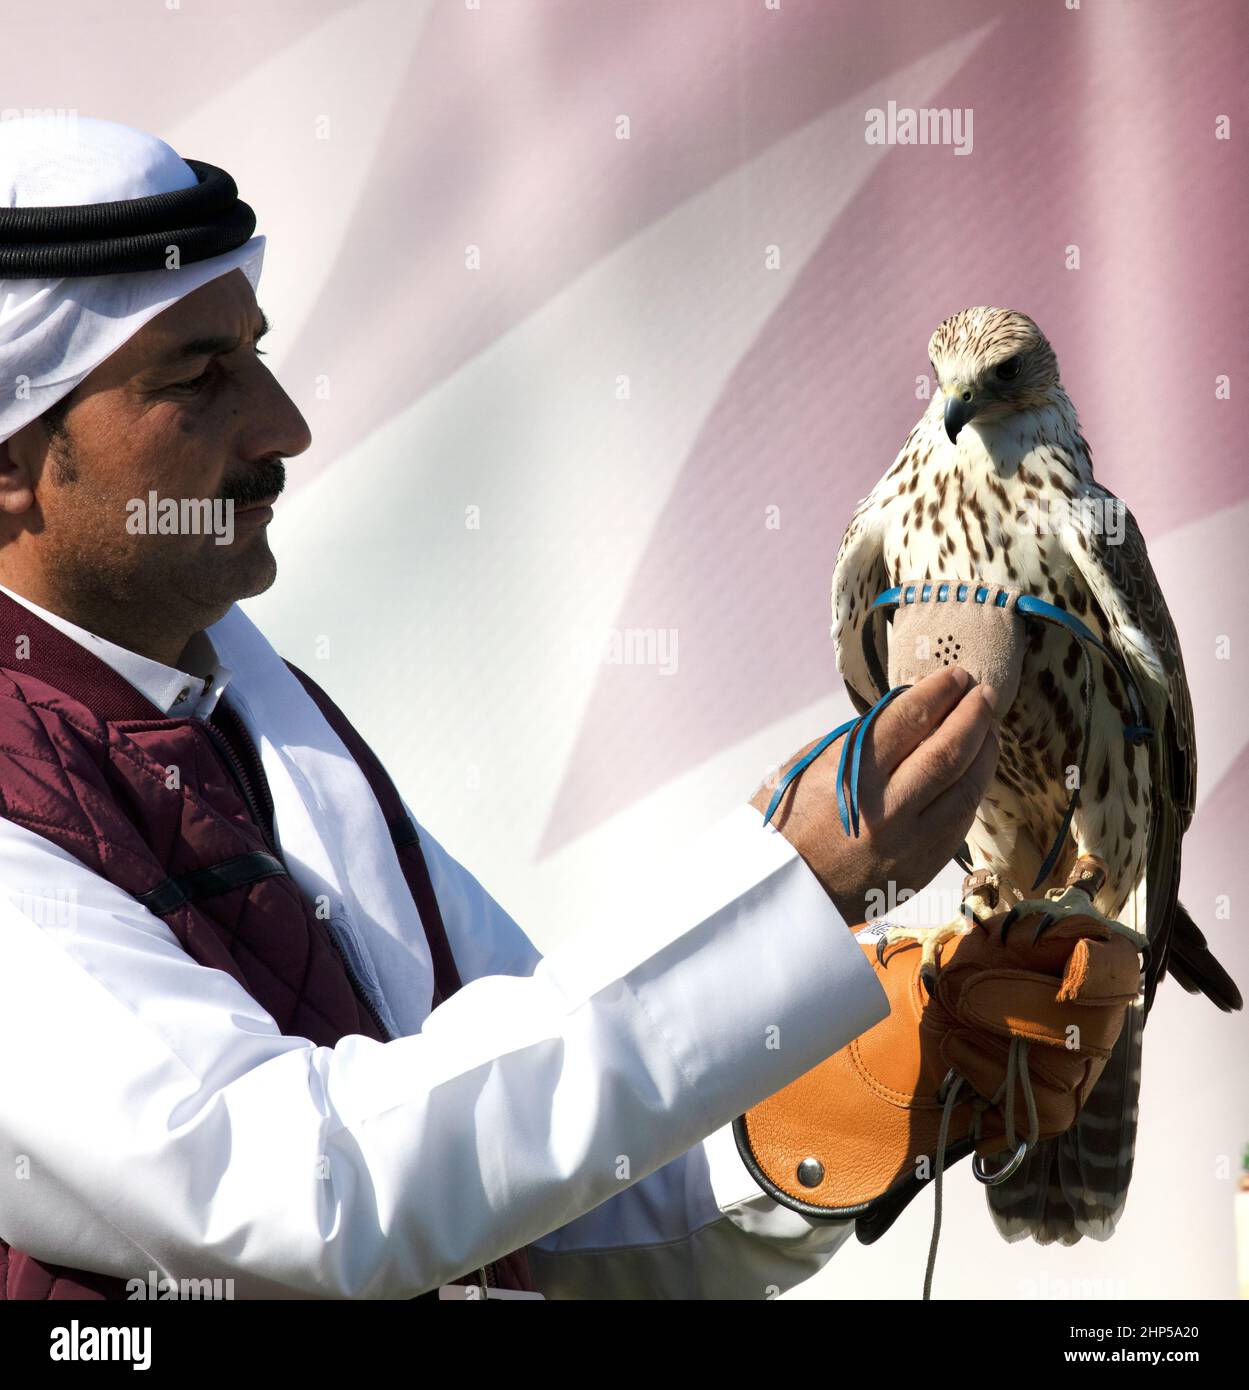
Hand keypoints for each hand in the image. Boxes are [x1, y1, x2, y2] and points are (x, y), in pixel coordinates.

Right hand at [749, 667, 1000, 925]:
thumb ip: (862, 738)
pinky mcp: (922, 868)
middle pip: (949, 751)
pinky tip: (974, 771)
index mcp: (851, 775)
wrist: (778, 890)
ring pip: (967, 788)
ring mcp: (910, 844)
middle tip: (984, 692)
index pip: (910, 720)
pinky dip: (972, 789)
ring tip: (988, 727)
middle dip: (973, 714)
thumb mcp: (811, 764)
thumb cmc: (787, 819)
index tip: (956, 675)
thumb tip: (912, 709)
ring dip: (985, 751)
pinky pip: (961, 822)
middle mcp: (887, 809)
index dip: (939, 692)